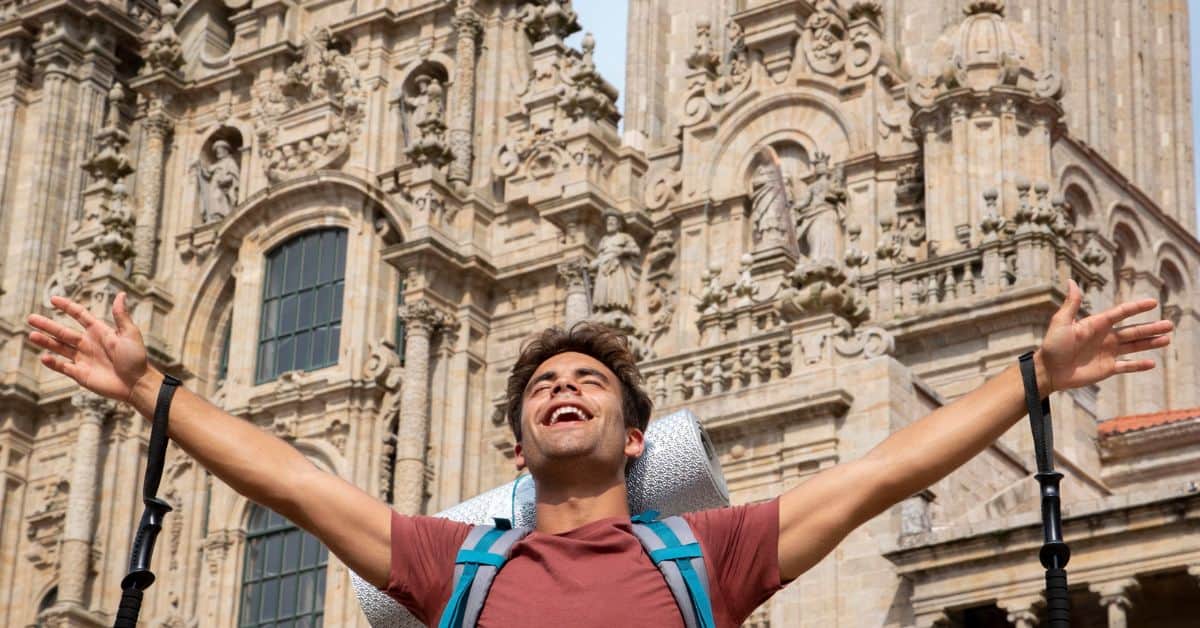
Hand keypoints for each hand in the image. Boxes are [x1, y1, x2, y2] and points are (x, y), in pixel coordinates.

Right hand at [27, 292, 154, 403]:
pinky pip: (62, 367)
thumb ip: (121, 315)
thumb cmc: (136, 358)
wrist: (137, 383)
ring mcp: (83, 359)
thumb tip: (121, 294)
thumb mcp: (130, 334)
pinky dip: (53, 363)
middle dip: (47, 325)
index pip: (80, 315)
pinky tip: (44, 357)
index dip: (67, 307)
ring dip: (46, 342)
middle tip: (31, 318)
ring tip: (32, 335)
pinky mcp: (80, 374)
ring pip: (59, 348)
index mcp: (99, 332)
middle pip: (63, 332)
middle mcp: (88, 344)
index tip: (53, 299)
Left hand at [1037, 279, 1172, 394]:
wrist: (1048, 371)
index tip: (1152, 302)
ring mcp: (1107, 353)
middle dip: (1151, 328)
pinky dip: (1138, 365)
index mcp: (1096, 324)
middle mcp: (1105, 337)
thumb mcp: (1061, 323)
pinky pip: (1126, 366)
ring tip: (1167, 339)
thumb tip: (1070, 280)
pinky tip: (1152, 362)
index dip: (1136, 308)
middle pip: (1133, 330)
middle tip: (1170, 324)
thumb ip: (1071, 304)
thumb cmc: (1052, 346)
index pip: (1121, 313)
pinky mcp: (1106, 368)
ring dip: (1150, 343)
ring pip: (1134, 346)